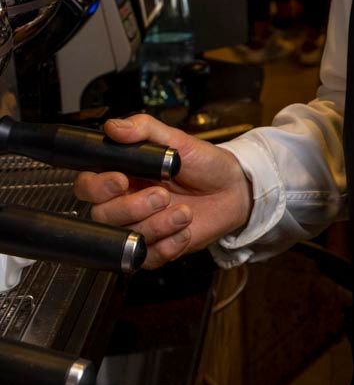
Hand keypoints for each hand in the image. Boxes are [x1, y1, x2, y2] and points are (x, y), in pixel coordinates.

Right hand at [72, 115, 253, 268]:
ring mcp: (140, 227)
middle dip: (133, 207)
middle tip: (162, 195)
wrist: (234, 189)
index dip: (98, 186)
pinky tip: (185, 229)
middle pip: (102, 216)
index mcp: (122, 175)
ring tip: (184, 212)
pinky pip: (149, 258)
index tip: (121, 179)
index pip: (88, 186)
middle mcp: (125, 203)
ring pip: (126, 238)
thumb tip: (113, 126)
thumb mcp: (177, 140)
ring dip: (157, 226)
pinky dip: (169, 245)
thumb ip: (144, 129)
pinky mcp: (156, 250)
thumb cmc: (204, 163)